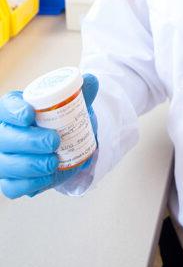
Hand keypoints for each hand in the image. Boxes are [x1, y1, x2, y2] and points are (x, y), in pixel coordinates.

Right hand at [0, 73, 98, 198]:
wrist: (67, 144)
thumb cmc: (63, 120)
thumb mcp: (74, 103)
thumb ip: (82, 91)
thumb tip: (90, 79)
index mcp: (14, 110)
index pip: (5, 107)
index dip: (13, 111)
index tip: (29, 115)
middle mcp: (3, 134)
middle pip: (3, 138)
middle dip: (28, 141)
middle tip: (53, 141)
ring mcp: (4, 158)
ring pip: (5, 164)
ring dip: (30, 165)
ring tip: (54, 162)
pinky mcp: (11, 180)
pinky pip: (12, 186)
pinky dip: (29, 184)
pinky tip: (46, 177)